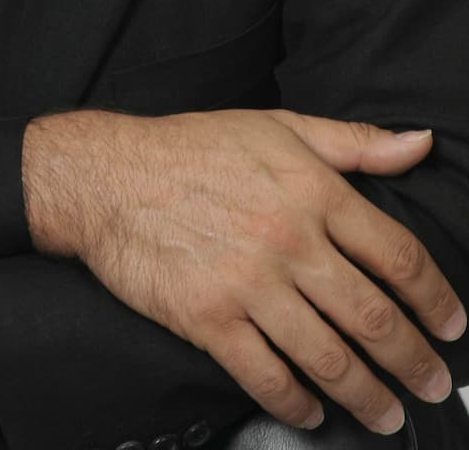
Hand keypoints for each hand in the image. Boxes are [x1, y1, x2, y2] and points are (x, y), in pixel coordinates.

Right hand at [23, 108, 466, 434]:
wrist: (107, 177)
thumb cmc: (191, 147)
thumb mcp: (276, 128)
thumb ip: (353, 142)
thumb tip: (419, 144)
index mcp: (311, 191)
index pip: (396, 256)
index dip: (435, 299)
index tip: (451, 325)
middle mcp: (288, 240)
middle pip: (373, 318)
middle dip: (413, 361)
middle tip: (432, 385)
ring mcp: (248, 284)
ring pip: (329, 357)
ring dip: (368, 395)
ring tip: (386, 413)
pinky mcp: (208, 320)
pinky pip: (268, 376)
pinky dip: (298, 403)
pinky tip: (313, 410)